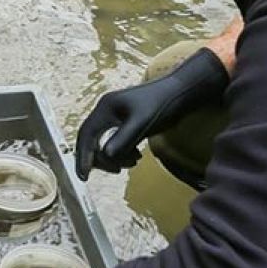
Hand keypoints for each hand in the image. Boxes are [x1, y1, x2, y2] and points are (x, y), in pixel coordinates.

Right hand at [75, 48, 228, 178]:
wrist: (182, 91)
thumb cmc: (163, 103)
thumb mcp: (142, 123)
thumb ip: (123, 139)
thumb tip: (104, 156)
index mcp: (106, 108)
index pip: (86, 135)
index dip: (83, 156)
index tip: (84, 176)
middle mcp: (106, 111)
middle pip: (91, 140)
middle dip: (100, 159)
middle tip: (115, 171)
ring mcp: (114, 116)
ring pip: (103, 143)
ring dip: (114, 157)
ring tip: (132, 163)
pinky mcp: (124, 121)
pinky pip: (114, 141)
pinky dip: (122, 152)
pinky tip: (136, 156)